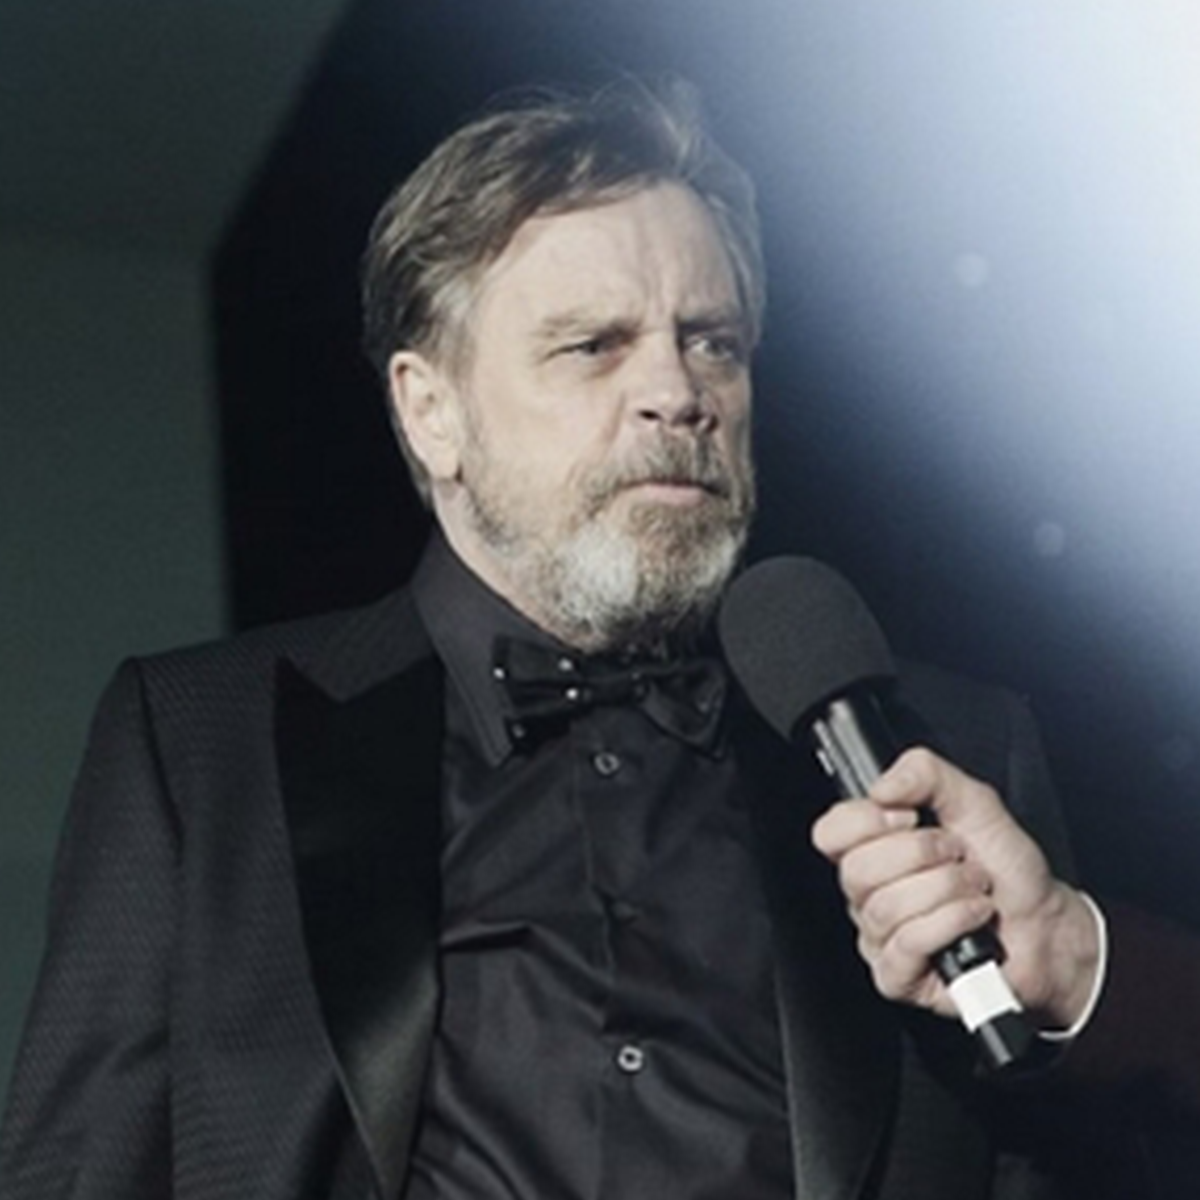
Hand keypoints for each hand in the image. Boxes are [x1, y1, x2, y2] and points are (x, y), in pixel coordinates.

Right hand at [810, 747, 1100, 1029]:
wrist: (1045, 925)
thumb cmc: (1007, 870)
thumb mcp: (974, 802)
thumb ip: (925, 773)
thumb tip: (881, 786)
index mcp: (873, 848)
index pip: (830, 832)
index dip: (867, 821)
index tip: (909, 817)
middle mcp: (868, 893)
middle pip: (858, 870)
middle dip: (923, 856)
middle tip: (957, 857)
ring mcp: (879, 936)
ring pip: (886, 908)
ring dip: (947, 891)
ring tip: (973, 889)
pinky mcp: (897, 976)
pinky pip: (907, 945)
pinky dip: (951, 924)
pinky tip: (972, 919)